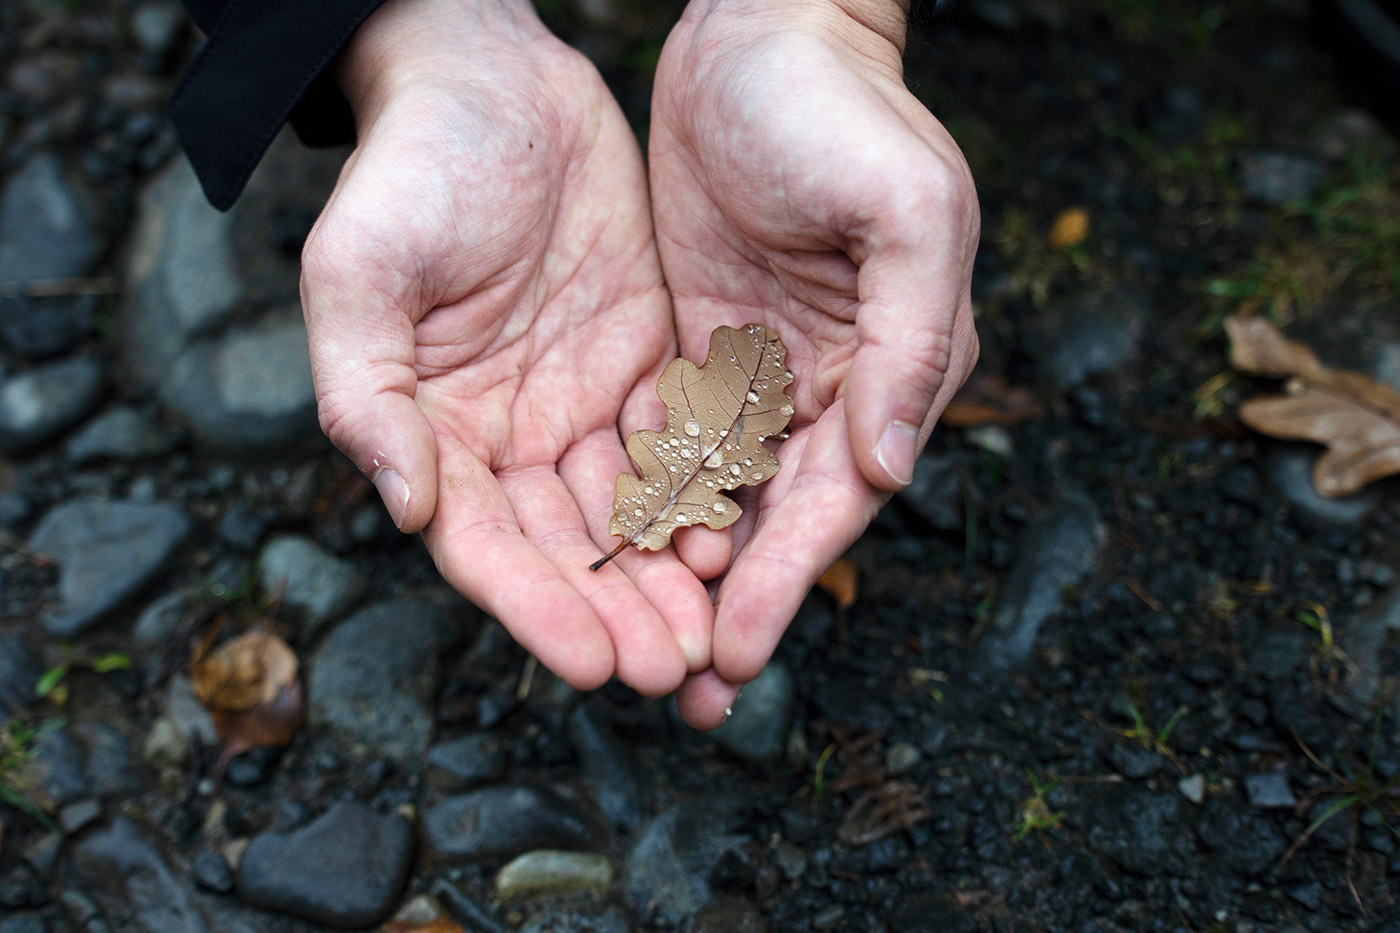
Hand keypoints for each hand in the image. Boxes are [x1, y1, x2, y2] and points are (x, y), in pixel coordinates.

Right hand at [300, 0, 713, 695]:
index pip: (486, 545)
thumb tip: (404, 505)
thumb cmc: (409, 169)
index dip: (536, 608)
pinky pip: (682, 442)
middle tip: (672, 669)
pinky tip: (741, 535)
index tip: (589, 664)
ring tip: (715, 632)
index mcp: (437, 432)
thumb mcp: (360, 272)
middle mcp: (512, 436)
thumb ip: (365, 393)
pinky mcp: (647, 364)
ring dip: (669, 575)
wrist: (495, 80)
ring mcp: (582, 404)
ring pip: (632, 512)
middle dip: (617, 612)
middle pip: (567, 548)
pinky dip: (708, 493)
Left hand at [650, 0, 980, 724]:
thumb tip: (891, 469)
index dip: (785, 582)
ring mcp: (758, 370)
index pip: (832, 501)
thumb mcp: (906, 213)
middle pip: (773, 521)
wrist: (761, 33)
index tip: (735, 657)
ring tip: (634, 647)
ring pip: (717, 495)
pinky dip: (645, 498)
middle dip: (727, 607)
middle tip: (680, 696)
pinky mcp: (699, 344)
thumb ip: (912, 341)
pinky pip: (670, 437)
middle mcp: (827, 388)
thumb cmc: (844, 113)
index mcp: (889, 371)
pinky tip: (605, 552)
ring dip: (680, 575)